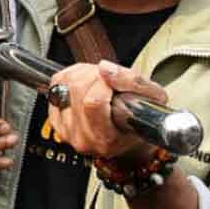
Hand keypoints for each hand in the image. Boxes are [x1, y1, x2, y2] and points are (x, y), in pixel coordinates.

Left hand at [46, 60, 167, 163]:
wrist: (129, 138)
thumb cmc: (141, 123)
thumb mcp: (153, 101)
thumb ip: (133, 83)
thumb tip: (105, 69)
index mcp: (105, 139)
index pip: (93, 102)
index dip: (104, 83)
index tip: (114, 80)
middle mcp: (82, 138)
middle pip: (76, 89)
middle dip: (94, 75)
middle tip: (108, 80)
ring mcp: (66, 130)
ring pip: (63, 84)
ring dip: (82, 74)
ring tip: (99, 82)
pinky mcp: (55, 119)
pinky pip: (55, 85)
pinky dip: (71, 77)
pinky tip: (86, 85)